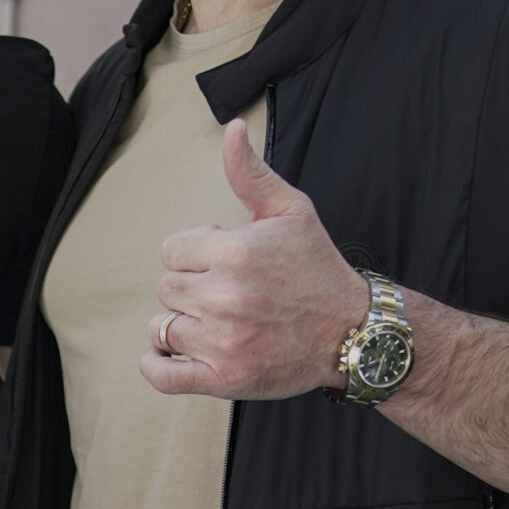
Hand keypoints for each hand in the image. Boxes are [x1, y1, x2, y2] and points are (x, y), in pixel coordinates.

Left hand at [141, 119, 365, 399]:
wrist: (353, 331)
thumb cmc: (318, 269)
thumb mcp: (291, 211)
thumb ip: (251, 174)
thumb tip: (231, 129)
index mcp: (236, 252)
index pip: (172, 250)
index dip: (194, 254)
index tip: (223, 261)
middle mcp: (226, 296)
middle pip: (166, 288)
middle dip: (190, 287)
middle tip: (228, 293)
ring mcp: (223, 341)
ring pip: (162, 327)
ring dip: (181, 324)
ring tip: (216, 321)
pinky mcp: (223, 378)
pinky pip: (161, 374)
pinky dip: (156, 364)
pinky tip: (169, 352)